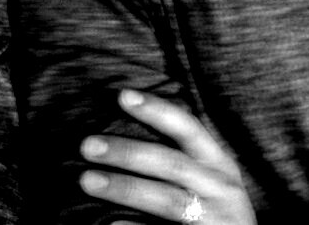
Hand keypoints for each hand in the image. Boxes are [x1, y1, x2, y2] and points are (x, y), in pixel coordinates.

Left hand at [78, 89, 254, 224]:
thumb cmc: (216, 209)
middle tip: (87, 145)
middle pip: (170, 164)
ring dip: (125, 189)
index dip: (157, 110)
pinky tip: (110, 223)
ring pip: (168, 201)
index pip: (188, 128)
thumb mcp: (209, 179)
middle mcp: (221, 188)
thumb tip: (119, 138)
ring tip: (87, 181)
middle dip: (128, 152)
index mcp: (218, 164)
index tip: (122, 95)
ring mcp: (217, 218)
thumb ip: (177, 159)